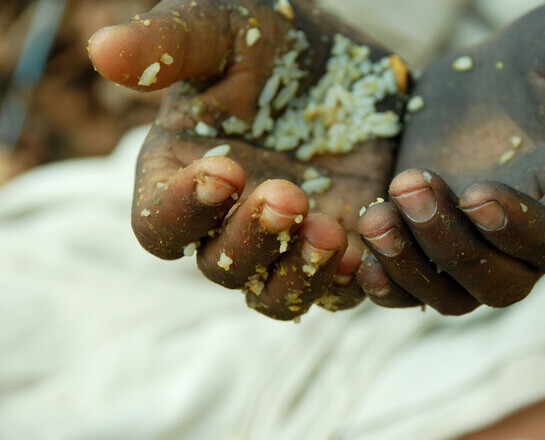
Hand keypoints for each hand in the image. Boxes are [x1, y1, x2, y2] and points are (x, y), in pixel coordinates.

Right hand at [89, 0, 407, 319]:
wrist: (351, 63)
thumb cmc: (273, 42)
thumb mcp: (224, 28)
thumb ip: (170, 43)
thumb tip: (102, 51)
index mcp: (180, 178)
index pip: (159, 224)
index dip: (184, 209)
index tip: (225, 170)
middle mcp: (227, 223)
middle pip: (219, 267)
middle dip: (250, 239)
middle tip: (288, 195)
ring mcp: (284, 245)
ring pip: (274, 296)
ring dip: (297, 276)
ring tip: (331, 232)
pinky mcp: (337, 249)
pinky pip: (336, 291)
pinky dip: (347, 282)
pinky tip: (366, 251)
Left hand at [356, 2, 544, 313]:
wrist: (500, 86)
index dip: (524, 231)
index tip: (479, 194)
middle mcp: (537, 241)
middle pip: (503, 282)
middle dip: (453, 245)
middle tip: (413, 184)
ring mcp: (484, 252)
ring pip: (454, 296)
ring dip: (411, 267)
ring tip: (376, 216)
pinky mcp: (434, 248)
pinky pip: (412, 292)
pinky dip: (386, 286)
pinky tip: (359, 256)